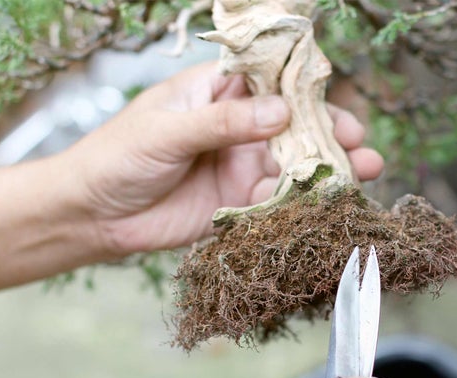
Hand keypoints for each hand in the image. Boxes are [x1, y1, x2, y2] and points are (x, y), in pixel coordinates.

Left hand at [65, 61, 383, 257]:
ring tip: (362, 173)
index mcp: (218, 93)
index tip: (334, 101)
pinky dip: (303, 201)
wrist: (94, 215)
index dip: (306, 89)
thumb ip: (224, 123)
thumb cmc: (118, 156)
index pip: (271, 81)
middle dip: (329, 133)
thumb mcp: (167, 131)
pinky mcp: (241, 203)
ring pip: (294, 163)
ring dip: (327, 169)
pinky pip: (279, 199)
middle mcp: (237, 127)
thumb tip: (282, 114)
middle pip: (294, 125)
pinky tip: (325, 203)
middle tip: (358, 144)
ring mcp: (241, 165)